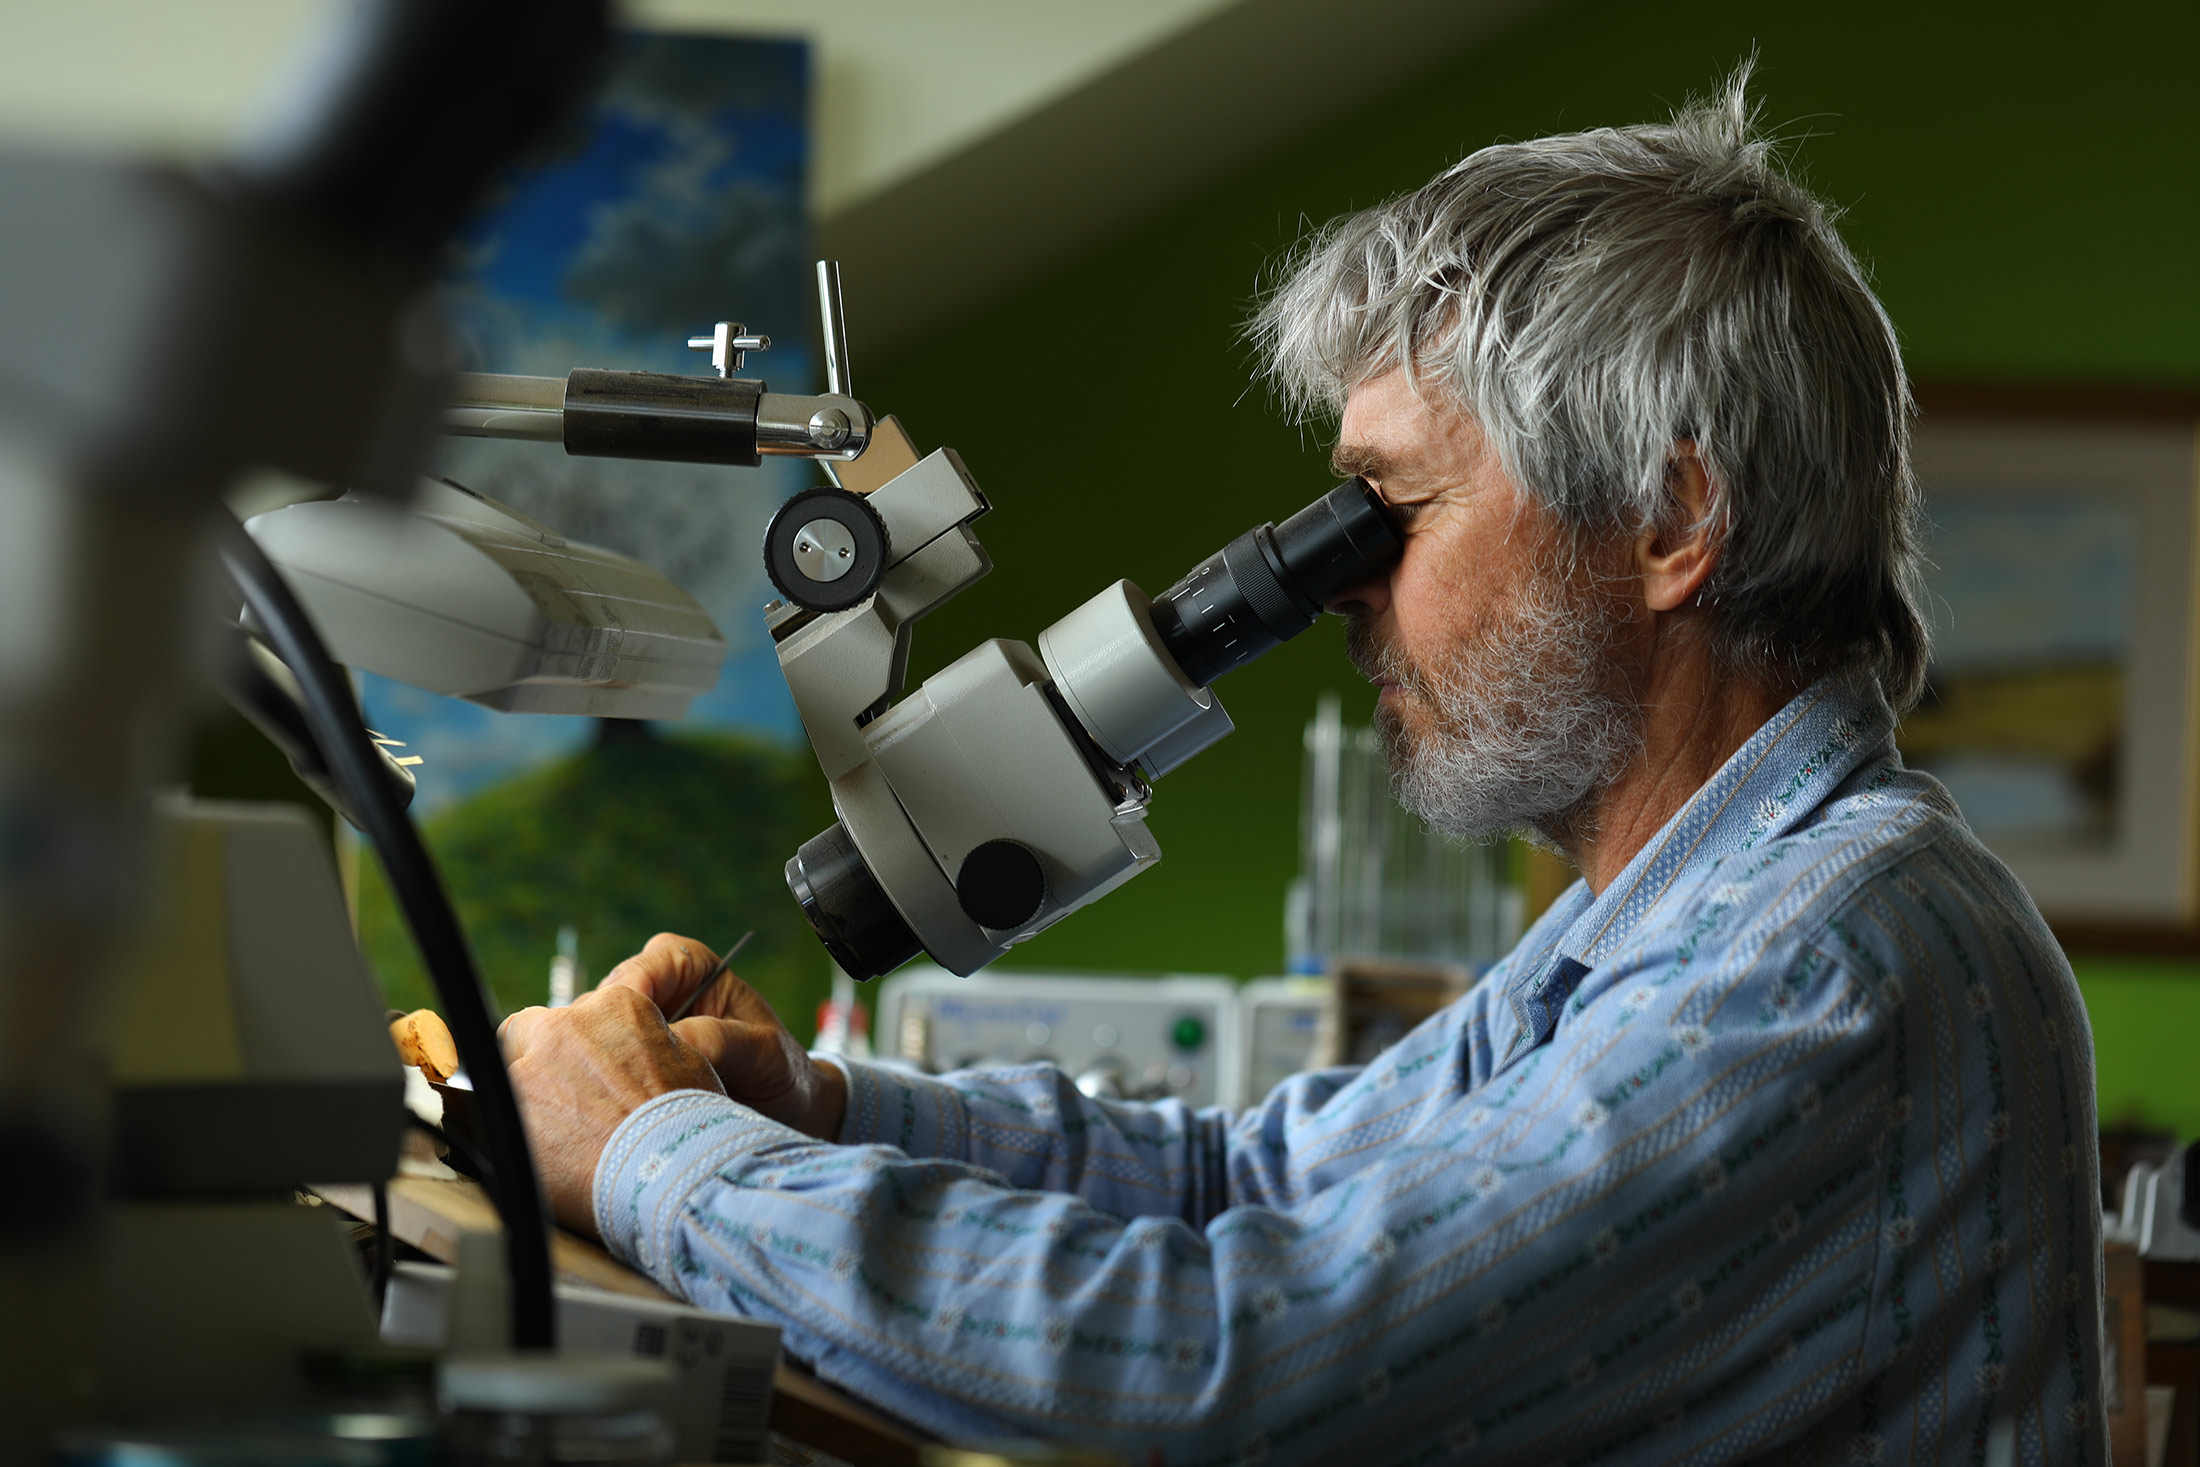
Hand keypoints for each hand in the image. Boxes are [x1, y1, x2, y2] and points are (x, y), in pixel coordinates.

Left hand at [500, 984, 723, 1236]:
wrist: (671, 1174)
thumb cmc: (689, 1129)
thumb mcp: (687, 1067)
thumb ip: (649, 1049)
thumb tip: (639, 1059)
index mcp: (616, 1006)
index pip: (576, 1015)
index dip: (576, 1050)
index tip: (581, 1077)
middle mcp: (566, 1027)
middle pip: (529, 1033)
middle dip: (539, 1065)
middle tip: (560, 1106)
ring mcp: (529, 1067)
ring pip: (502, 1073)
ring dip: (520, 1100)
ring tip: (548, 1142)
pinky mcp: (504, 1111)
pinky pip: (471, 1113)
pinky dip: (484, 1129)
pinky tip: (512, 1153)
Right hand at [600, 932, 847, 1143]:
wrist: (784, 1108)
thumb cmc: (780, 1070)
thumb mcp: (762, 1052)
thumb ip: (718, 1040)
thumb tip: (673, 1041)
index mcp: (687, 963)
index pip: (638, 973)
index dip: (626, 1007)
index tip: (631, 1048)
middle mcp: (655, 987)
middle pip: (604, 1005)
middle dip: (610, 1041)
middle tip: (624, 1083)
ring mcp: (635, 1024)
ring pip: (593, 1038)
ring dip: (604, 1069)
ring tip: (628, 1102)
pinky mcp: (625, 1060)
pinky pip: (598, 1068)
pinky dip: (604, 1089)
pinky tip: (619, 1112)